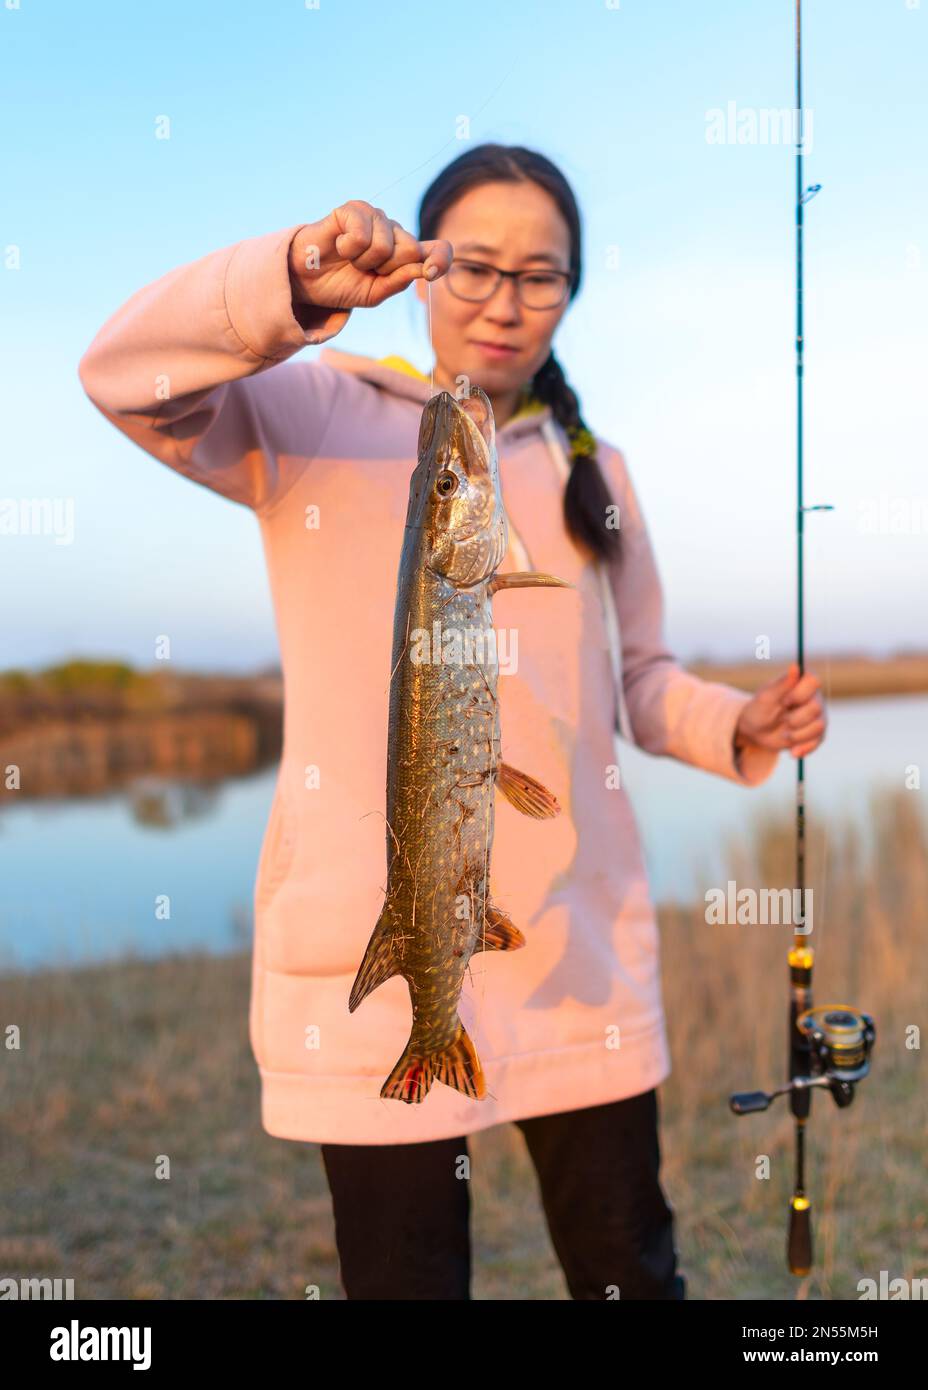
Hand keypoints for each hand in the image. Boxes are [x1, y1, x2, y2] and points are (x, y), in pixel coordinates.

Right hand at [288, 200, 451, 312]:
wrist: (308, 281)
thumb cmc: (343, 285)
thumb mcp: (376, 292)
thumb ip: (400, 280)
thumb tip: (424, 267)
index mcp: (406, 253)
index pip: (439, 250)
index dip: (440, 259)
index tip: (430, 273)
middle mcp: (394, 231)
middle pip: (412, 250)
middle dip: (387, 269)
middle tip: (366, 270)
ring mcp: (375, 217)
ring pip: (386, 245)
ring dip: (363, 261)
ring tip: (350, 259)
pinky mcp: (354, 209)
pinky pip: (362, 235)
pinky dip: (348, 249)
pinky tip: (339, 246)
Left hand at [735, 661, 826, 759]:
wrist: (755, 733)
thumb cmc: (758, 710)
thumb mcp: (766, 698)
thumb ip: (782, 683)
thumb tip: (795, 666)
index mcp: (801, 682)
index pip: (814, 680)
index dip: (800, 693)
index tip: (784, 702)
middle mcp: (814, 697)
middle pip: (816, 707)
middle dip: (795, 718)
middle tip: (782, 720)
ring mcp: (818, 716)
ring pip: (820, 725)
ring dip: (798, 735)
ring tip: (784, 735)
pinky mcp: (817, 734)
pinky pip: (819, 741)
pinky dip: (804, 748)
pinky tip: (792, 751)